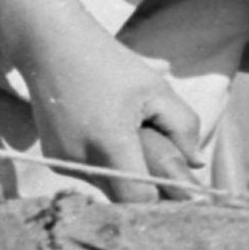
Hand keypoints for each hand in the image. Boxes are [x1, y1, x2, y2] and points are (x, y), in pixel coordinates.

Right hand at [0, 0, 206, 201]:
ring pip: (110, 187)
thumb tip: (196, 162)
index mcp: (109, 144)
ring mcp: (64, 162)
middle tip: (174, 170)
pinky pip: (93, 175)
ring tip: (136, 137)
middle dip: (151, 188)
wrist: (52, 48)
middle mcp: (81, 160)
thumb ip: (183, 127)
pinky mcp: (55, 160)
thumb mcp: (157, 90)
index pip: (140, 200)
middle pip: (125, 198)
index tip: (188, 194)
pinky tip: (111, 134)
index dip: (165, 201)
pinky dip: (110, 165)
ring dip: (129, 175)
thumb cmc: (111, 65)